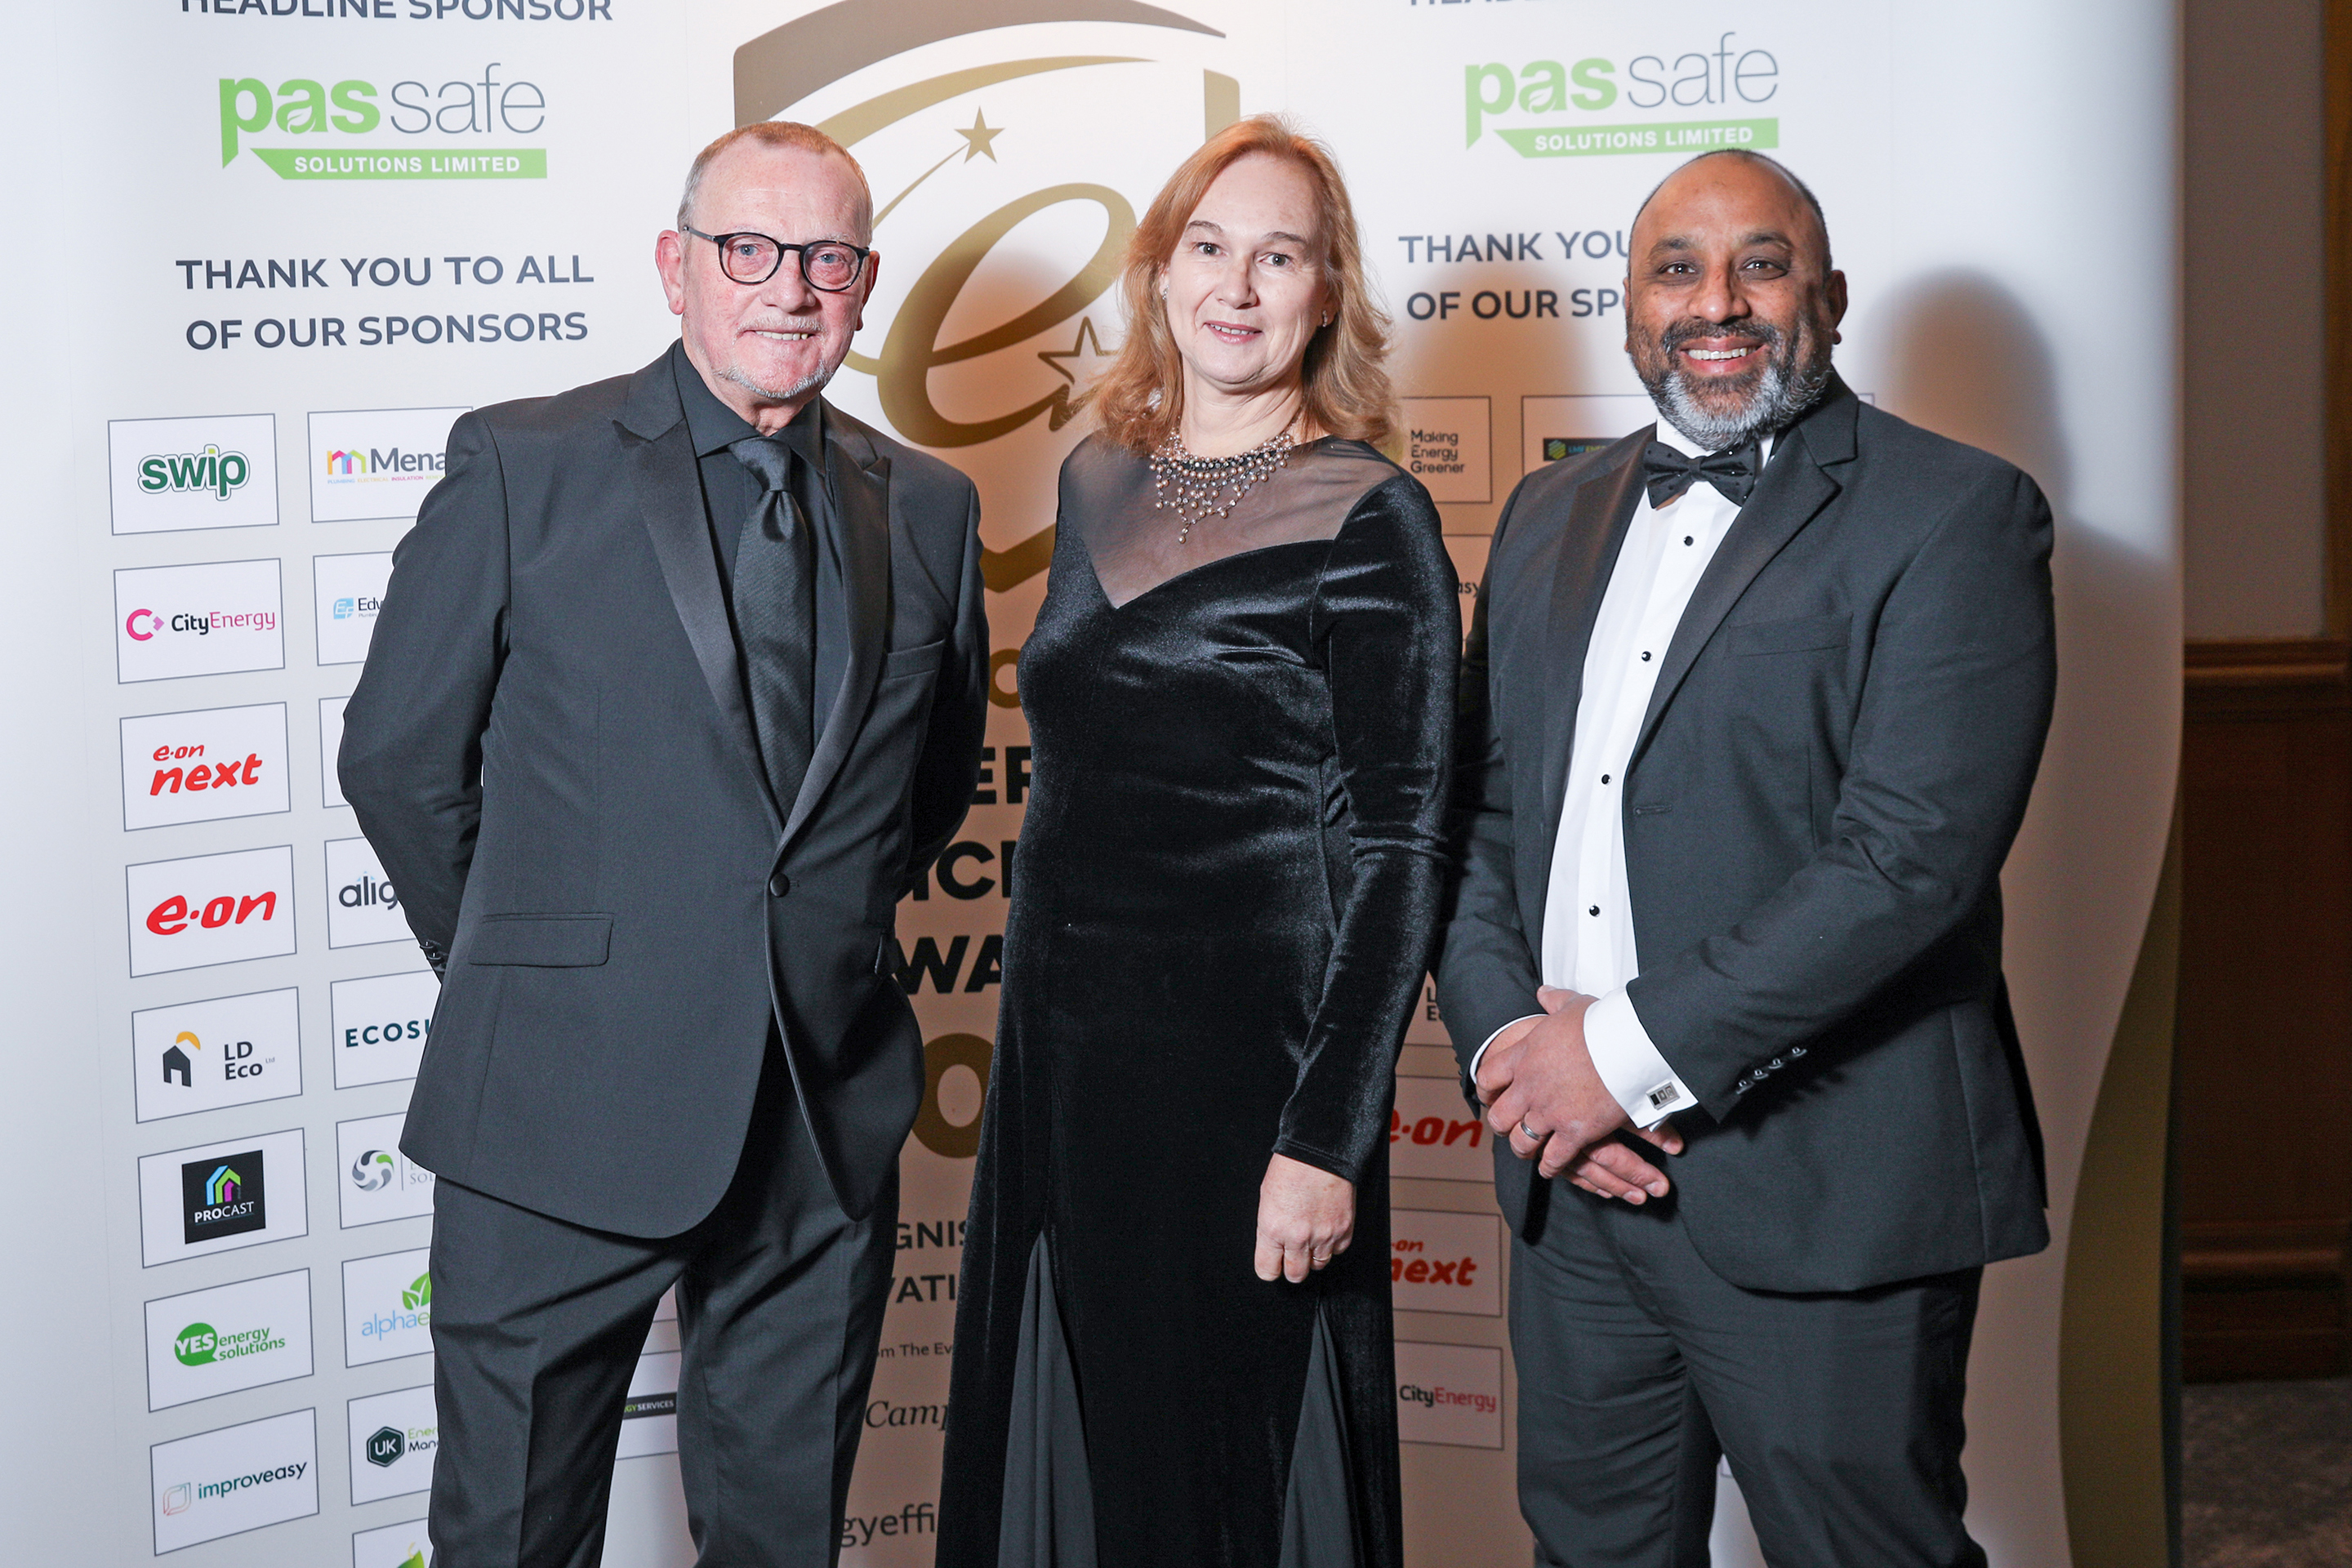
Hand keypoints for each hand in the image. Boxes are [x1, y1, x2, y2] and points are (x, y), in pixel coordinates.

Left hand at [1254, 1153, 1354, 1283]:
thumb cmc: (1290, 1168)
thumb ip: (1271, 1227)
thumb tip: (1275, 1246)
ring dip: (1313, 1256)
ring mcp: (1323, 1236)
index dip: (1270, 1268)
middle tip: (1293, 1255)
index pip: (1267, 1270)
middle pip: (1295, 1274)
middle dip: (1292, 1267)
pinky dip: (1332, 1244)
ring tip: (1311, 1237)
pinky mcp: (1344, 1230)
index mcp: (1273, 1229)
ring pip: (1318, 1265)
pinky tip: (1326, 1227)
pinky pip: (1337, 1251)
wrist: (1320, 1151)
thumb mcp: (1267, 1199)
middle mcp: (1298, 1237)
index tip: (1273, 1263)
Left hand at [1487, 987, 1680, 1200]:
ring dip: (1523, 1148)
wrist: (1629, 1045)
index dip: (1487, 1089)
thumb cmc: (1603, 1023)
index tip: (1490, 1095)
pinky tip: (1550, 1167)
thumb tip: (1543, 992)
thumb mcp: (1573, 1006)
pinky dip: (1550, 1166)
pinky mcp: (1573, 1132)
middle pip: (1498, 1116)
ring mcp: (1549, 1112)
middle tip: (1508, 1128)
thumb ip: (1554, 1001)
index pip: (1488, 1076)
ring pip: (1521, 1142)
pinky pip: (1553, 1158)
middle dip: (1502, 1125)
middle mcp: (1529, 1086)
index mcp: (1525, 1055)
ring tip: (1529, 1151)